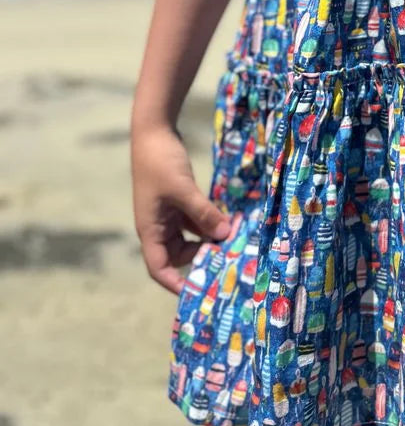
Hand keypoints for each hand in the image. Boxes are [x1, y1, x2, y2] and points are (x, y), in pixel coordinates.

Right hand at [130, 122, 231, 294]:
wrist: (154, 131)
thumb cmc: (161, 163)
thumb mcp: (183, 190)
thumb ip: (204, 213)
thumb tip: (225, 235)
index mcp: (150, 230)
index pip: (159, 268)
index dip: (175, 283)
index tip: (197, 293)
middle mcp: (158, 226)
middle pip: (178, 255)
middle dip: (200, 259)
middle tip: (227, 262)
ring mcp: (168, 213)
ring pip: (189, 237)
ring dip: (208, 240)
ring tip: (233, 244)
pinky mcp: (178, 200)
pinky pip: (194, 220)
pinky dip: (209, 223)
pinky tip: (227, 222)